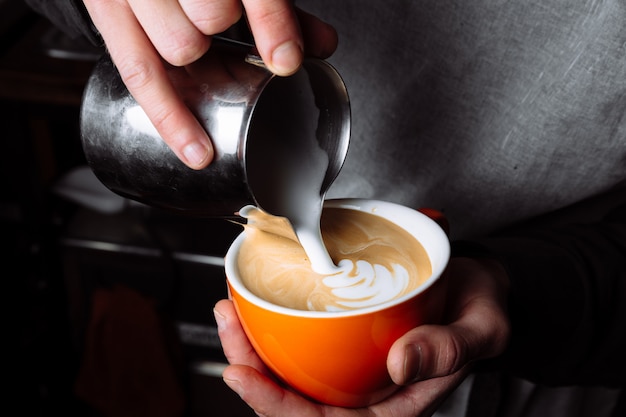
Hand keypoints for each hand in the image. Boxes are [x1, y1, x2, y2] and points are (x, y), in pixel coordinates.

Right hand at [82, 0, 337, 168]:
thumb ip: (275, 8)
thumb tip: (322, 44)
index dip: (271, 23)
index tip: (286, 60)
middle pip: (211, 15)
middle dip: (222, 26)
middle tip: (219, 21)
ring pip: (179, 48)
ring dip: (196, 53)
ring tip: (194, 36)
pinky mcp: (106, 13)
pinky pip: (138, 75)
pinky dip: (172, 118)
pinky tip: (196, 150)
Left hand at [214, 257, 510, 415]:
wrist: (477, 287)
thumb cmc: (479, 312)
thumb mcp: (480, 330)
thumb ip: (447, 350)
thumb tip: (399, 365)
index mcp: (392, 406)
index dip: (277, 407)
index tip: (242, 376)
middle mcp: (363, 392)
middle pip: (294, 400)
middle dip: (251, 372)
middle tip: (228, 330)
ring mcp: (350, 367)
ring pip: (289, 372)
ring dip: (252, 347)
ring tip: (228, 313)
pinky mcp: (344, 339)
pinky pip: (299, 343)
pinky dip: (272, 326)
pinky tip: (253, 304)